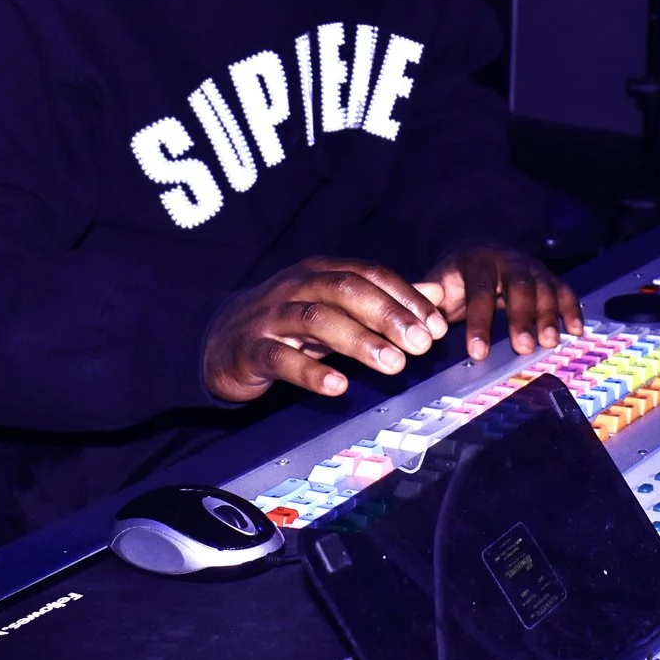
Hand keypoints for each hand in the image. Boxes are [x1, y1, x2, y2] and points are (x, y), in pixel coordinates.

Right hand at [202, 257, 451, 402]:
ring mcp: (272, 318)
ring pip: (317, 320)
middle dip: (388, 315)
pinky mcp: (252, 350)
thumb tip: (436, 294)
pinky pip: (282, 359)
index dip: (406, 297)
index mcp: (320, 272)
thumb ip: (384, 300)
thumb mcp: (336, 307)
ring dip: (360, 341)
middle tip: (422, 344)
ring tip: (394, 365)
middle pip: (346, 290)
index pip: (369, 275)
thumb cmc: (290, 324)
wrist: (222, 342)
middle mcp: (297, 287)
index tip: (437, 326)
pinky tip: (338, 386)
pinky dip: (311, 372)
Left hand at [424, 243, 583, 358]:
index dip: (479, 322)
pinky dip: (571, 309)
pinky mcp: (548, 277)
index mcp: (477, 262)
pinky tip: (575, 330)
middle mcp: (508, 260)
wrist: (480, 251)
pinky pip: (564, 290)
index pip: (479, 291)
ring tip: (549, 343)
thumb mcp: (438, 283)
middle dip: (522, 317)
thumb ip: (427, 299)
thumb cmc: (457, 277)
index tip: (477, 352)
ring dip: (549, 316)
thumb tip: (413, 315)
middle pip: (518, 286)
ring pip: (544, 287)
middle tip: (524, 348)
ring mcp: (531, 267)